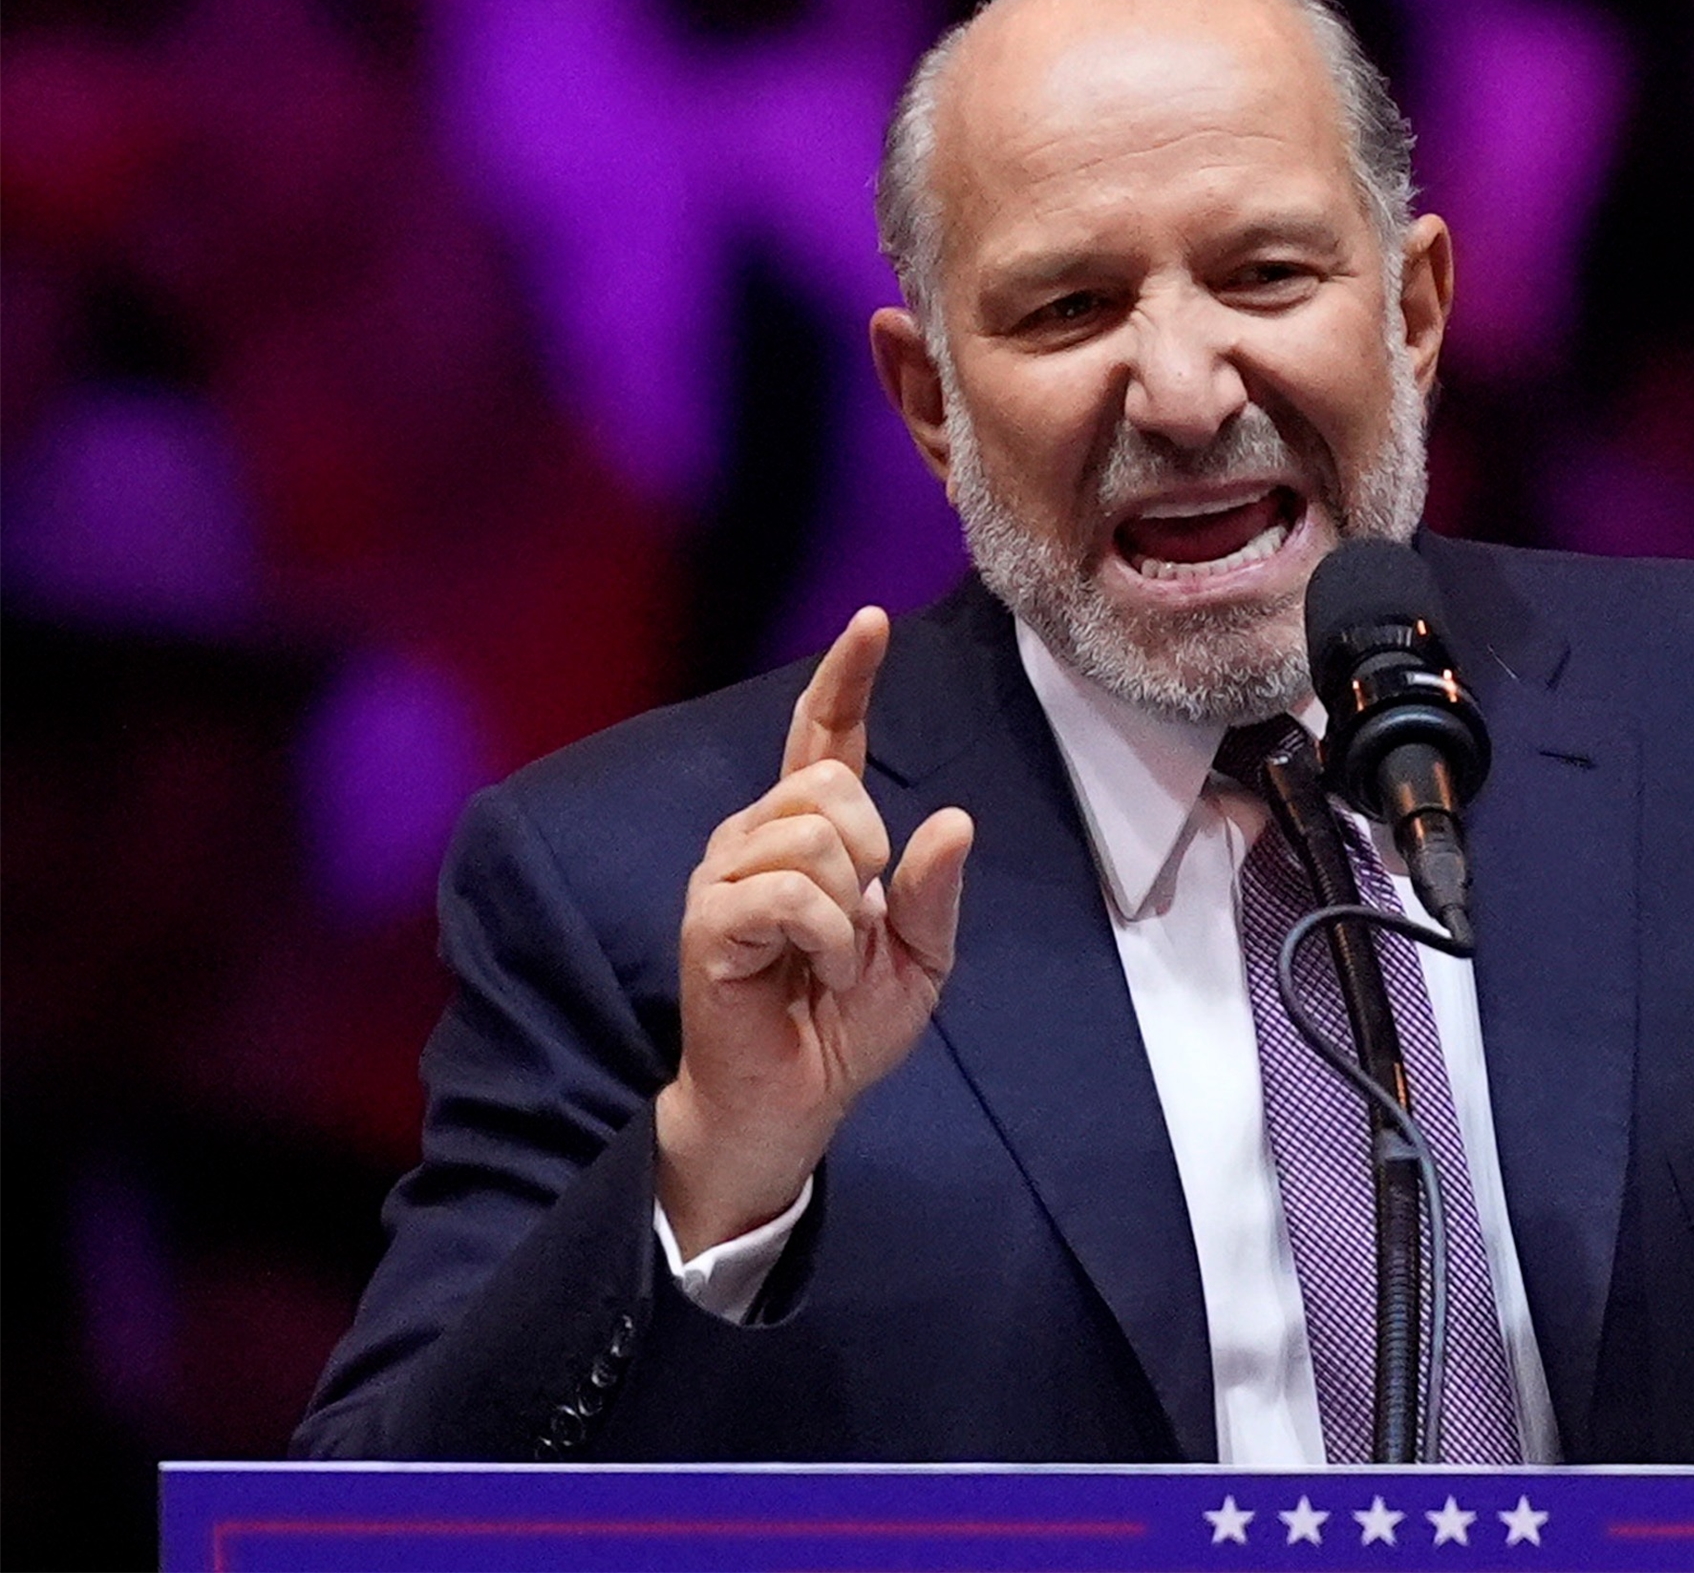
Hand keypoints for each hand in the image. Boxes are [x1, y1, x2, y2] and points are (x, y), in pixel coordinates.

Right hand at [655, 608, 972, 1257]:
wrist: (795, 1103)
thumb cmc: (846, 1028)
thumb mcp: (921, 959)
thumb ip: (935, 892)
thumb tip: (952, 820)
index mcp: (811, 834)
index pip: (826, 736)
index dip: (847, 676)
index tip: (872, 620)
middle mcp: (757, 838)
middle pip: (831, 785)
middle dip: (871, 856)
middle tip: (859, 931)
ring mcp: (725, 876)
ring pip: (812, 835)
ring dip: (849, 910)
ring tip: (833, 960)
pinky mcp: (709, 921)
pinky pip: (789, 892)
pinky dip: (826, 935)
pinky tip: (814, 969)